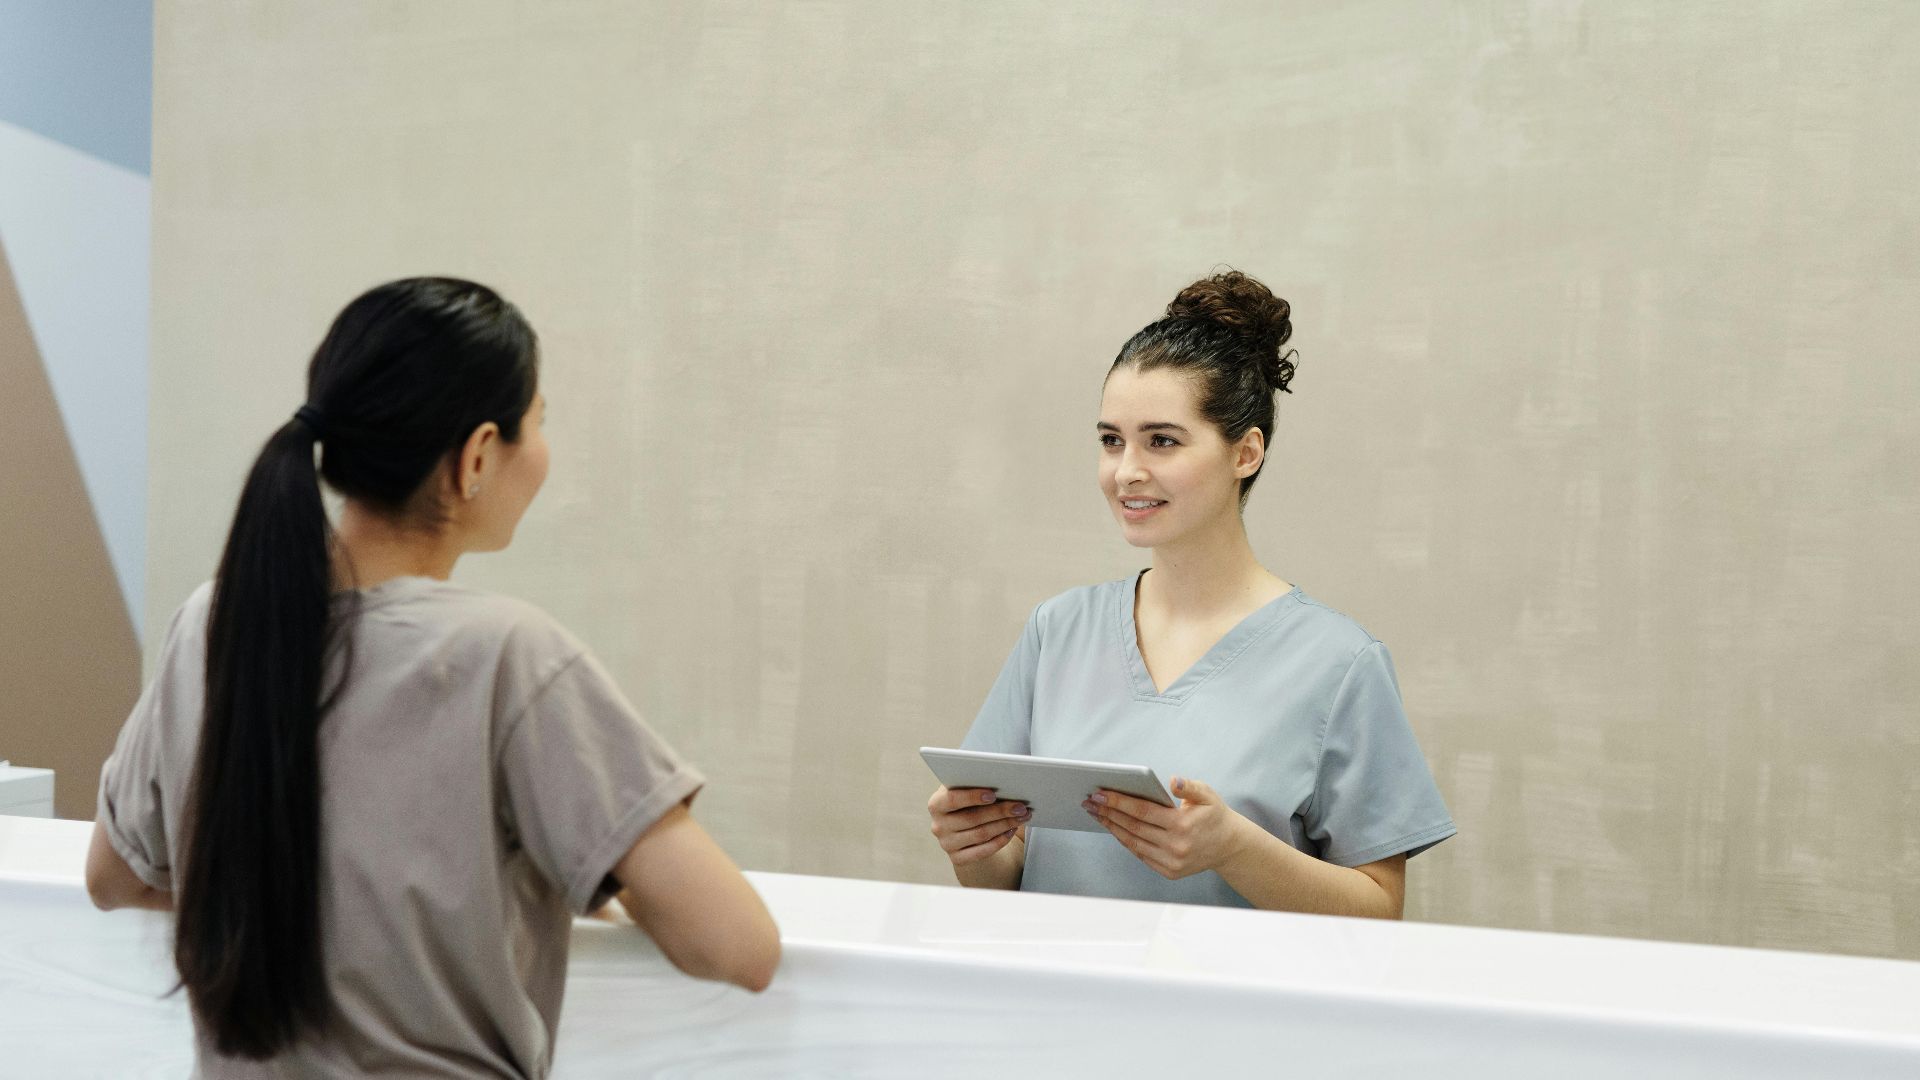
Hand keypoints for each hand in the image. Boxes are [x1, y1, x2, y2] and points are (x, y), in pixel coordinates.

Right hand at [927, 785, 1028, 865]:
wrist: (963, 828)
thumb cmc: (968, 803)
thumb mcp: (966, 791)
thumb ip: (976, 785)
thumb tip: (1003, 783)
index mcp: (936, 804)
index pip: (952, 799)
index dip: (972, 797)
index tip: (993, 794)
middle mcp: (938, 826)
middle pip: (972, 818)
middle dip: (999, 811)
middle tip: (1020, 806)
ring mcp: (947, 844)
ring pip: (980, 834)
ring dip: (1004, 825)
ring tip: (1021, 816)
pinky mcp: (958, 858)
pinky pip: (982, 851)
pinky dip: (1000, 840)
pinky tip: (1012, 830)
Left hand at [1084, 776, 1245, 879]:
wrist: (1229, 846)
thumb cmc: (1214, 815)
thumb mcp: (1207, 795)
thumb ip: (1189, 786)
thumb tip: (1172, 781)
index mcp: (1183, 825)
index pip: (1143, 811)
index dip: (1119, 802)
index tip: (1099, 793)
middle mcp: (1175, 846)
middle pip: (1133, 827)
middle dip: (1108, 813)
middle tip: (1089, 801)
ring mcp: (1171, 862)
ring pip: (1133, 842)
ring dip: (1112, 827)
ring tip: (1096, 814)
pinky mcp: (1169, 871)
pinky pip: (1140, 854)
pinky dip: (1125, 841)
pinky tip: (1114, 828)